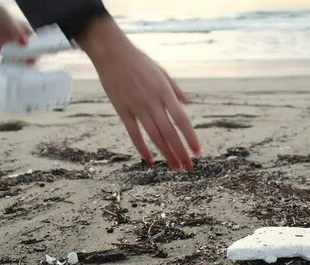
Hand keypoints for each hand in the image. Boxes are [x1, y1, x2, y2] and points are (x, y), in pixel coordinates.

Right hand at [77, 17, 200, 170]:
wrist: (112, 53)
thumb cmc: (139, 61)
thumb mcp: (162, 72)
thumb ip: (176, 90)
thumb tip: (189, 104)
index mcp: (164, 92)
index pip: (181, 120)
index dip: (190, 137)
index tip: (198, 152)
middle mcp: (152, 102)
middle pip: (169, 132)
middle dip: (180, 151)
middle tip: (189, 167)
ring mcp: (137, 107)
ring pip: (154, 136)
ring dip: (166, 153)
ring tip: (175, 166)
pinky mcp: (122, 110)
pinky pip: (133, 133)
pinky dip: (142, 148)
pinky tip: (149, 160)